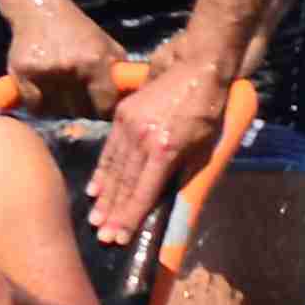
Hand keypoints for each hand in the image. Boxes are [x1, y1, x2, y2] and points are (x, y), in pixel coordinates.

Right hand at [0, 0, 122, 119]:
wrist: (40, 9)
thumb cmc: (78, 31)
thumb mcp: (107, 45)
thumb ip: (121, 73)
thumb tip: (131, 101)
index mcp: (96, 60)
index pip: (105, 106)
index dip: (104, 109)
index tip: (101, 107)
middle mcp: (71, 67)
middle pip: (80, 111)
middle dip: (83, 107)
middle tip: (80, 95)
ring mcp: (45, 71)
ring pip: (57, 111)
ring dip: (61, 106)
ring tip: (61, 89)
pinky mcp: (22, 73)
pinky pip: (35, 107)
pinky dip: (40, 104)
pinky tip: (45, 90)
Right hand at [85, 53, 228, 243]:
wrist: (196, 67)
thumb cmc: (208, 110)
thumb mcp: (205, 147)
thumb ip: (184, 175)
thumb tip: (167, 202)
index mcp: (164, 149)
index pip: (143, 191)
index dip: (129, 217)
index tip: (118, 236)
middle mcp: (142, 139)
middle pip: (124, 183)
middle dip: (112, 212)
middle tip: (102, 235)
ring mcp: (128, 125)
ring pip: (113, 167)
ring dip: (104, 195)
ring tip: (95, 218)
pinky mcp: (122, 114)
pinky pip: (110, 149)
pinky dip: (102, 170)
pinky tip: (95, 188)